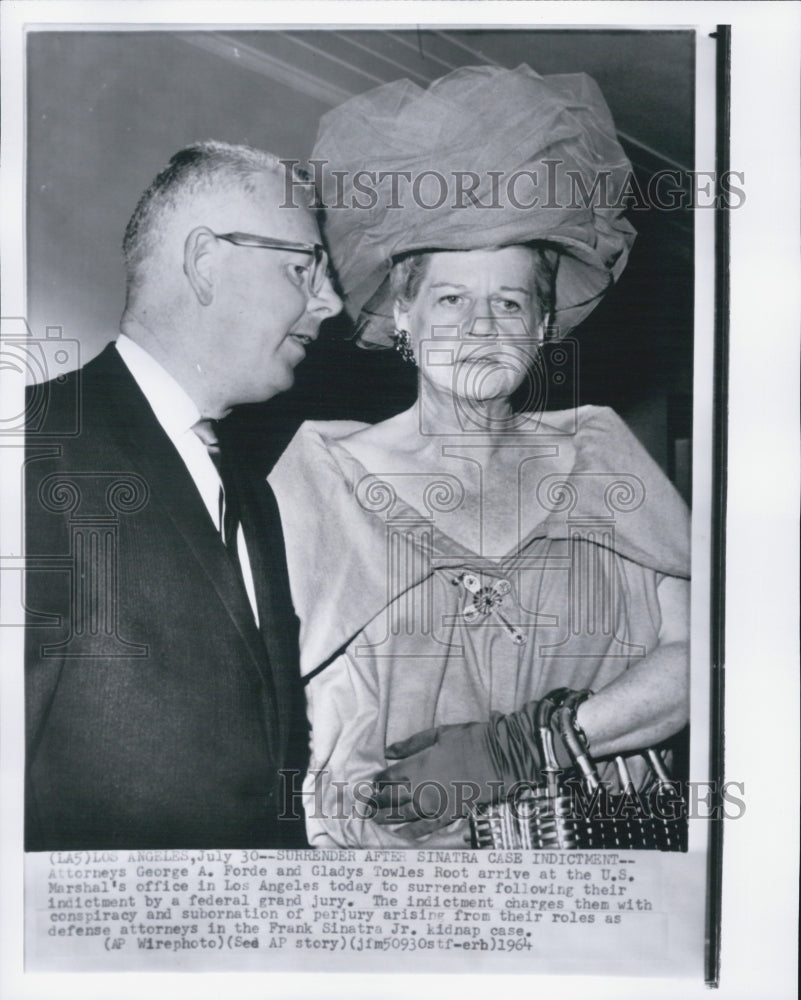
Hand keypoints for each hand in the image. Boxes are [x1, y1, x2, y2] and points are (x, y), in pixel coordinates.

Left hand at [372, 720, 504, 835]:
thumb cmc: (468, 741)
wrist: (499, 758)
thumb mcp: (437, 734)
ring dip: (386, 818)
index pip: (387, 779)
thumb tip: (388, 752)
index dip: (376, 783)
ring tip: (374, 819)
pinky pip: (426, 827)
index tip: (370, 785)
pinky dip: (412, 832)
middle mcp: (421, 790)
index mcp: (417, 767)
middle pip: (390, 800)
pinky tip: (401, 835)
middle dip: (375, 803)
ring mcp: (435, 805)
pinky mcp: (449, 815)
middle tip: (365, 806)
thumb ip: (411, 745)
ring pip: (403, 815)